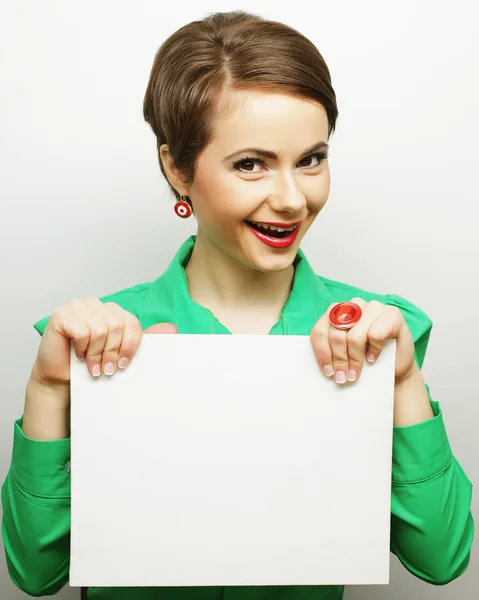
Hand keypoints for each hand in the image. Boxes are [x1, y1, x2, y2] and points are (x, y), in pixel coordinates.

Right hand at [31, 296, 177, 388]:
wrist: (62, 379)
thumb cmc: (91, 364)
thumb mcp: (121, 353)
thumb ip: (144, 339)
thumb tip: (172, 329)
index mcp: (112, 310)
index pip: (131, 323)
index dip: (129, 346)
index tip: (122, 364)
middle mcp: (96, 304)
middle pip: (117, 325)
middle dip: (111, 352)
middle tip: (104, 368)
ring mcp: (77, 306)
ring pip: (100, 329)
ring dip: (95, 353)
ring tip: (90, 364)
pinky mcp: (61, 314)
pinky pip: (81, 331)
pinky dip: (81, 348)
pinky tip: (76, 354)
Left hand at [310, 298, 416, 384]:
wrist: (395, 365)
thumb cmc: (368, 358)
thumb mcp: (344, 353)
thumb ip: (332, 351)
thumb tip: (324, 366)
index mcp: (337, 312)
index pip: (320, 330)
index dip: (322, 353)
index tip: (328, 371)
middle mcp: (353, 305)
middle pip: (336, 334)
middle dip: (339, 360)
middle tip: (343, 377)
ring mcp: (373, 307)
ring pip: (354, 336)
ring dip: (354, 359)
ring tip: (356, 373)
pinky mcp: (391, 314)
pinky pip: (375, 334)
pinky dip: (373, 350)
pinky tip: (373, 358)